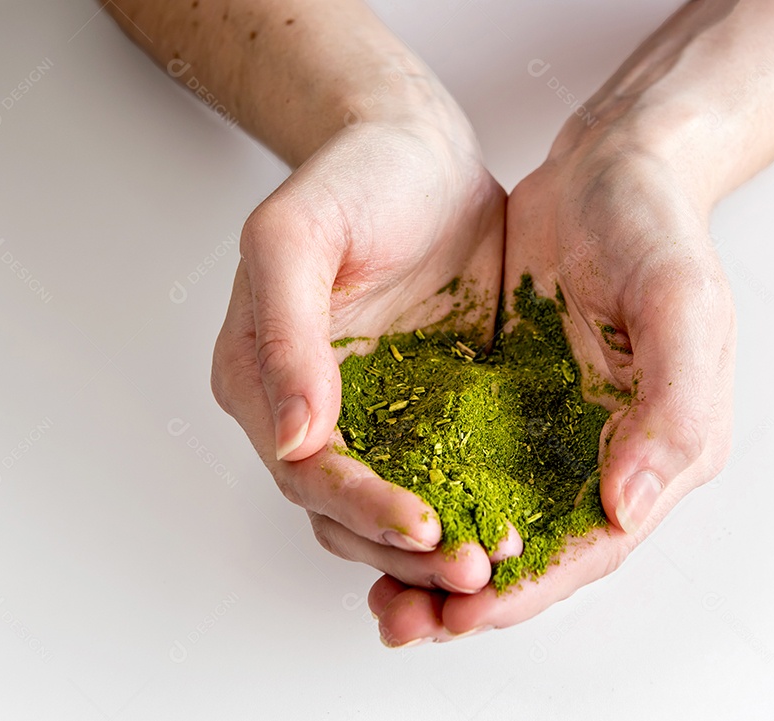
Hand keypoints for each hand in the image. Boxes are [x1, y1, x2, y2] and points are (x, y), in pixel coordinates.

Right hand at [211, 109, 516, 596]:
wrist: (418, 151)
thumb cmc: (353, 175)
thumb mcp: (297, 235)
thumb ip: (286, 331)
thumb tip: (292, 436)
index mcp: (261, 378)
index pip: (306, 470)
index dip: (360, 507)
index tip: (422, 526)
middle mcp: (309, 411)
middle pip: (344, 511)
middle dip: (404, 550)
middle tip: (474, 568)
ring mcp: (370, 414)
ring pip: (393, 509)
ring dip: (437, 548)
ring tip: (497, 562)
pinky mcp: (426, 409)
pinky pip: (445, 474)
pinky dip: (470, 507)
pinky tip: (512, 527)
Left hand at [369, 128, 736, 644]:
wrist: (610, 169)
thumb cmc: (655, 226)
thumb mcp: (681, 303)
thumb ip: (670, 408)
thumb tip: (625, 506)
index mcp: (662, 445)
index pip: (595, 542)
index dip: (532, 585)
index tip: (468, 613)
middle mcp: (609, 453)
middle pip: (539, 550)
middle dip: (474, 598)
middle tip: (407, 625)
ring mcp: (557, 430)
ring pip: (496, 519)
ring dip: (441, 564)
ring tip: (385, 599)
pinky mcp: (514, 404)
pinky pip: (467, 468)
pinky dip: (429, 500)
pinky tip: (384, 519)